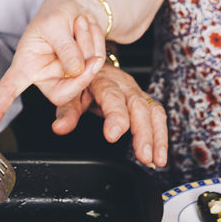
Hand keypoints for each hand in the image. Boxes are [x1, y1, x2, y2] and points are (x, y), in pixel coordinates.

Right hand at [0, 0, 106, 135]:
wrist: (76, 8)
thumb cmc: (56, 15)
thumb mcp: (54, 24)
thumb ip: (65, 49)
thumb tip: (77, 71)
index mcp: (26, 65)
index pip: (7, 91)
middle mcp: (45, 76)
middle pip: (64, 93)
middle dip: (82, 70)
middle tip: (83, 37)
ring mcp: (66, 77)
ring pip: (86, 74)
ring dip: (89, 43)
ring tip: (79, 23)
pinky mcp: (84, 74)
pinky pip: (98, 66)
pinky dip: (98, 43)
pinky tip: (87, 30)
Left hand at [52, 65, 167, 168]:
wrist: (92, 62)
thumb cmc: (82, 80)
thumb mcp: (69, 94)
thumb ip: (67, 111)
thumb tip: (59, 128)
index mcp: (103, 80)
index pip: (112, 97)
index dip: (116, 116)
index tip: (113, 135)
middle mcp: (124, 84)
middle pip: (139, 106)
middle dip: (144, 133)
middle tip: (144, 156)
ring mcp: (136, 91)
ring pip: (153, 111)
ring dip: (158, 137)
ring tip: (157, 160)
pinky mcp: (144, 99)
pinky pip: (157, 115)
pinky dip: (161, 135)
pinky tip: (159, 154)